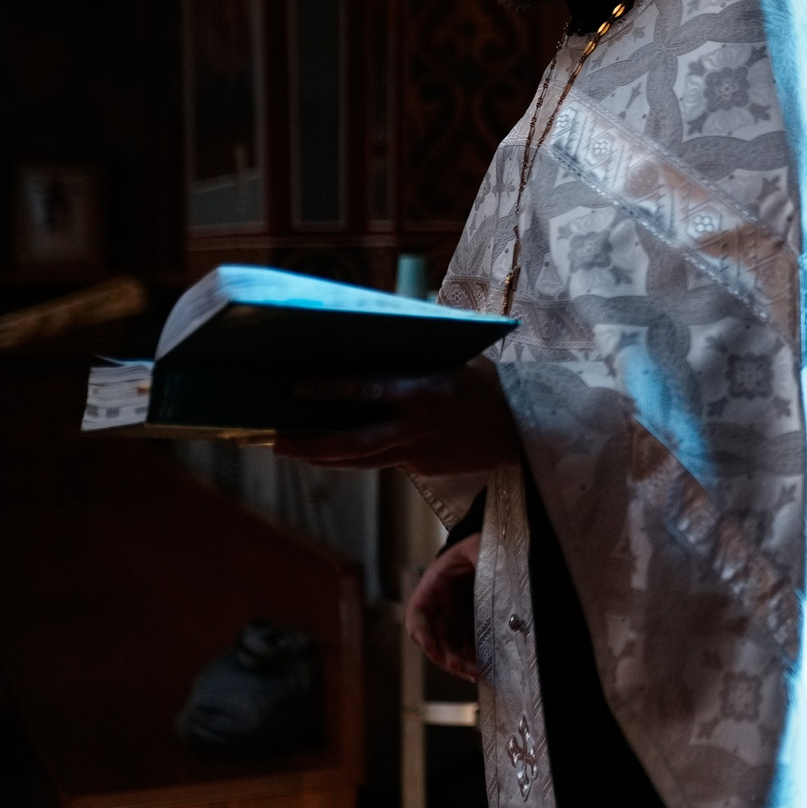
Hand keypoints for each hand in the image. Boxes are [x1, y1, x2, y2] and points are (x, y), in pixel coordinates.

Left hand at [274, 355, 520, 474]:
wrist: (529, 430)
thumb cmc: (491, 385)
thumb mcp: (457, 361)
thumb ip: (420, 358)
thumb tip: (379, 339)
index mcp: (424, 391)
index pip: (367, 391)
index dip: (329, 390)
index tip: (296, 389)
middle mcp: (417, 426)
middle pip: (353, 443)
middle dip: (311, 444)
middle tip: (277, 442)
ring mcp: (421, 452)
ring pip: (362, 461)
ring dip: (325, 457)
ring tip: (294, 451)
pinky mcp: (428, 468)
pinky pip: (387, 462)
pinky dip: (360, 458)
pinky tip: (337, 454)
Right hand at [405, 534, 482, 680]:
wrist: (476, 556)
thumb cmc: (469, 550)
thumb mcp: (474, 546)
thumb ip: (479, 552)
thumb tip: (493, 561)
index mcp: (430, 591)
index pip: (417, 617)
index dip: (422, 633)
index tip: (429, 645)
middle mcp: (435, 612)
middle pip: (434, 642)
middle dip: (448, 659)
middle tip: (468, 670)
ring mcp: (448, 623)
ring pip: (449, 650)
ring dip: (461, 665)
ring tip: (481, 674)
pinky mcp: (463, 629)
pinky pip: (464, 649)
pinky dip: (472, 660)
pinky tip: (487, 668)